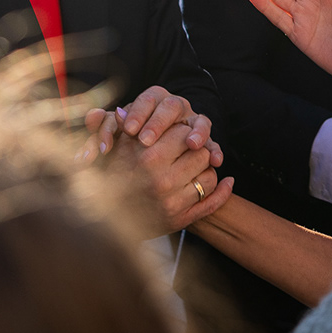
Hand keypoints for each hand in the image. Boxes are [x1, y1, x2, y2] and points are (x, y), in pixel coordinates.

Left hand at [80, 88, 221, 166]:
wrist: (154, 154)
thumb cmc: (131, 141)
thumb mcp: (116, 134)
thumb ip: (102, 127)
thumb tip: (91, 117)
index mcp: (152, 100)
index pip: (145, 99)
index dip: (137, 112)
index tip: (127, 129)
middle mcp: (173, 106)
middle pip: (170, 106)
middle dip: (160, 123)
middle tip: (146, 141)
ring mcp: (191, 121)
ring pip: (197, 120)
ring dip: (195, 132)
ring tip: (191, 145)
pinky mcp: (204, 138)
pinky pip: (213, 141)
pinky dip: (215, 148)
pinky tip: (215, 160)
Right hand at [105, 127, 233, 234]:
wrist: (104, 221)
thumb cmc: (109, 180)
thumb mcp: (113, 151)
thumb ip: (120, 129)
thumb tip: (123, 111)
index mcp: (147, 158)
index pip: (184, 133)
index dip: (184, 131)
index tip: (180, 135)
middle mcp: (161, 181)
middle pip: (201, 153)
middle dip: (198, 149)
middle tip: (191, 150)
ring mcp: (172, 203)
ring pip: (209, 176)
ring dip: (207, 169)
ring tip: (197, 167)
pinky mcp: (179, 220)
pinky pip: (212, 202)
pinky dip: (223, 190)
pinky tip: (227, 182)